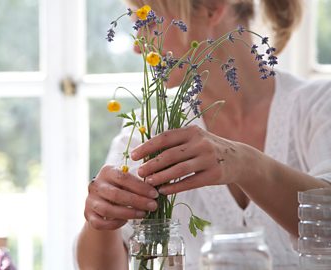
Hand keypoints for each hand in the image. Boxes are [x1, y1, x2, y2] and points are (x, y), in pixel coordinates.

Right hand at [84, 165, 158, 229]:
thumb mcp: (127, 181)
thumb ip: (137, 183)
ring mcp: (89, 200)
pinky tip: (126, 221)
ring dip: (128, 213)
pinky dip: (114, 224)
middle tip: (153, 206)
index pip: (123, 178)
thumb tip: (156, 191)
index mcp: (106, 171)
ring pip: (107, 210)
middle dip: (137, 201)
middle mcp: (95, 185)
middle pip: (116, 194)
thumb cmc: (120, 188)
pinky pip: (100, 223)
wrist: (103, 200)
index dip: (140, 187)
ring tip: (143, 214)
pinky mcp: (87, 214)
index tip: (155, 194)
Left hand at [131, 125, 246, 194]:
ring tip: (148, 182)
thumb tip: (146, 152)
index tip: (133, 155)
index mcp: (192, 131)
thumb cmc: (208, 149)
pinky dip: (175, 187)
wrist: (239, 159)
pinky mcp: (214, 174)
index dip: (147, 147)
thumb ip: (175, 143)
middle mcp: (201, 143)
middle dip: (151, 164)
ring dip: (161, 177)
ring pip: (179, 169)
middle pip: (170, 154)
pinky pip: (190, 182)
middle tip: (139, 172)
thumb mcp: (194, 139)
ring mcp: (209, 158)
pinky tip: (164, 191)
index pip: (165, 137)